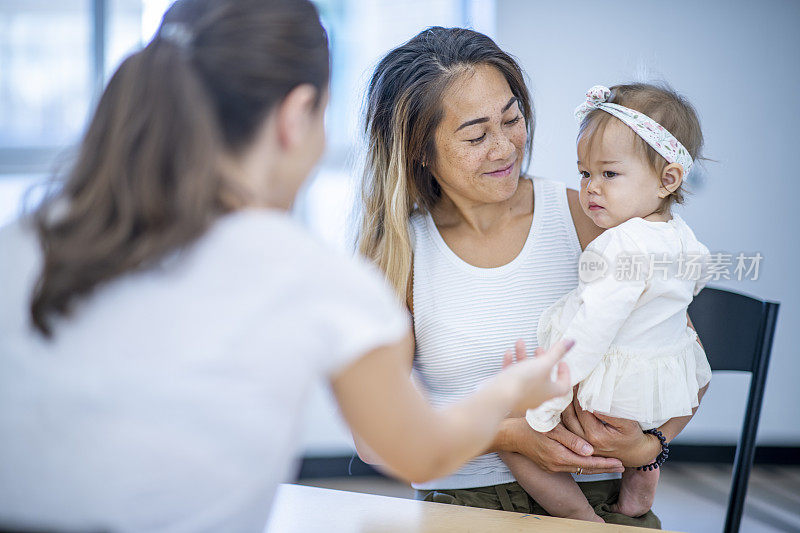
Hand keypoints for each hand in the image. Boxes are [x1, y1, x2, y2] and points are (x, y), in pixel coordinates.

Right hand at [497, 417, 623, 473]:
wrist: (509, 434)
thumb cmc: (529, 426)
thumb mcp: (551, 429)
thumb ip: (571, 439)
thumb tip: (589, 450)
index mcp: (559, 456)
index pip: (588, 463)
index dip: (605, 463)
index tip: (620, 462)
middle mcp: (556, 465)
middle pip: (586, 469)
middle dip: (604, 467)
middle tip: (622, 466)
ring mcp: (551, 466)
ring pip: (578, 468)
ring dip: (595, 467)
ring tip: (610, 464)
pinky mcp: (547, 464)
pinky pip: (570, 466)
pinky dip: (583, 464)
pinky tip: (589, 460)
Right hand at [501, 339, 570, 414]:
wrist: (498, 396)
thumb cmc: (524, 382)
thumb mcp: (543, 363)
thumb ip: (557, 352)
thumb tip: (572, 342)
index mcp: (550, 392)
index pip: (563, 385)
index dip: (565, 373)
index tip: (562, 361)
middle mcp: (537, 396)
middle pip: (543, 377)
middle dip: (541, 361)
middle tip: (540, 350)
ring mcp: (521, 396)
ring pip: (525, 374)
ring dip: (524, 357)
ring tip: (520, 343)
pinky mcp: (507, 392)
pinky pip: (511, 377)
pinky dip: (511, 364)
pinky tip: (508, 353)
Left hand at [561, 395, 660, 466]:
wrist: (633, 453)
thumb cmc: (632, 436)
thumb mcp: (628, 424)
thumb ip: (611, 413)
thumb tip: (595, 401)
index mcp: (596, 435)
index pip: (581, 410)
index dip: (578, 395)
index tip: (578, 383)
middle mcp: (584, 441)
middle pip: (569, 416)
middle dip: (568, 400)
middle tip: (569, 385)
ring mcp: (580, 445)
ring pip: (565, 423)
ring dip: (564, 408)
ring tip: (566, 393)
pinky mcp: (578, 445)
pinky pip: (566, 429)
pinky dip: (564, 417)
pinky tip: (566, 406)